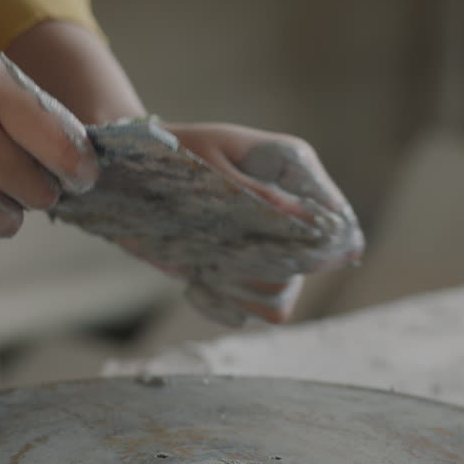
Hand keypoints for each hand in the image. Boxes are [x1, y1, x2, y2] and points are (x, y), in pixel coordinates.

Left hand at [133, 123, 363, 322]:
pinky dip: (223, 304)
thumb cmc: (170, 152)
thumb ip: (259, 197)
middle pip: (311, 268)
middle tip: (221, 250)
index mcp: (294, 170)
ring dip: (240, 289)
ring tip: (205, 265)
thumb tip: (311, 225)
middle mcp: (291, 211)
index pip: (338, 221)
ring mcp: (269, 244)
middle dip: (263, 268)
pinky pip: (251, 312)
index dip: (320, 246)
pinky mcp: (243, 270)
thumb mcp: (212, 166)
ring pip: (281, 297)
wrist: (125, 171)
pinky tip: (196, 281)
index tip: (270, 246)